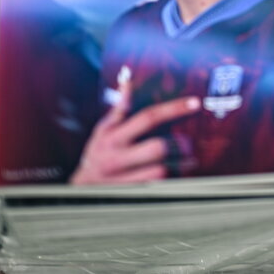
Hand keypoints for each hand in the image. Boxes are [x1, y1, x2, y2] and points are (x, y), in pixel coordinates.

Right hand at [70, 70, 199, 183]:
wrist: (80, 188)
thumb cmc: (97, 153)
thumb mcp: (102, 129)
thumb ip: (119, 107)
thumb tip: (127, 80)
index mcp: (114, 136)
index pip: (148, 117)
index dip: (173, 108)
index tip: (194, 103)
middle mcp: (118, 157)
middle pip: (157, 147)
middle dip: (178, 144)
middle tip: (187, 142)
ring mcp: (124, 178)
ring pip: (160, 170)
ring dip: (178, 164)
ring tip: (186, 160)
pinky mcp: (130, 193)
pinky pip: (157, 187)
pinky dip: (170, 180)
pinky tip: (176, 175)